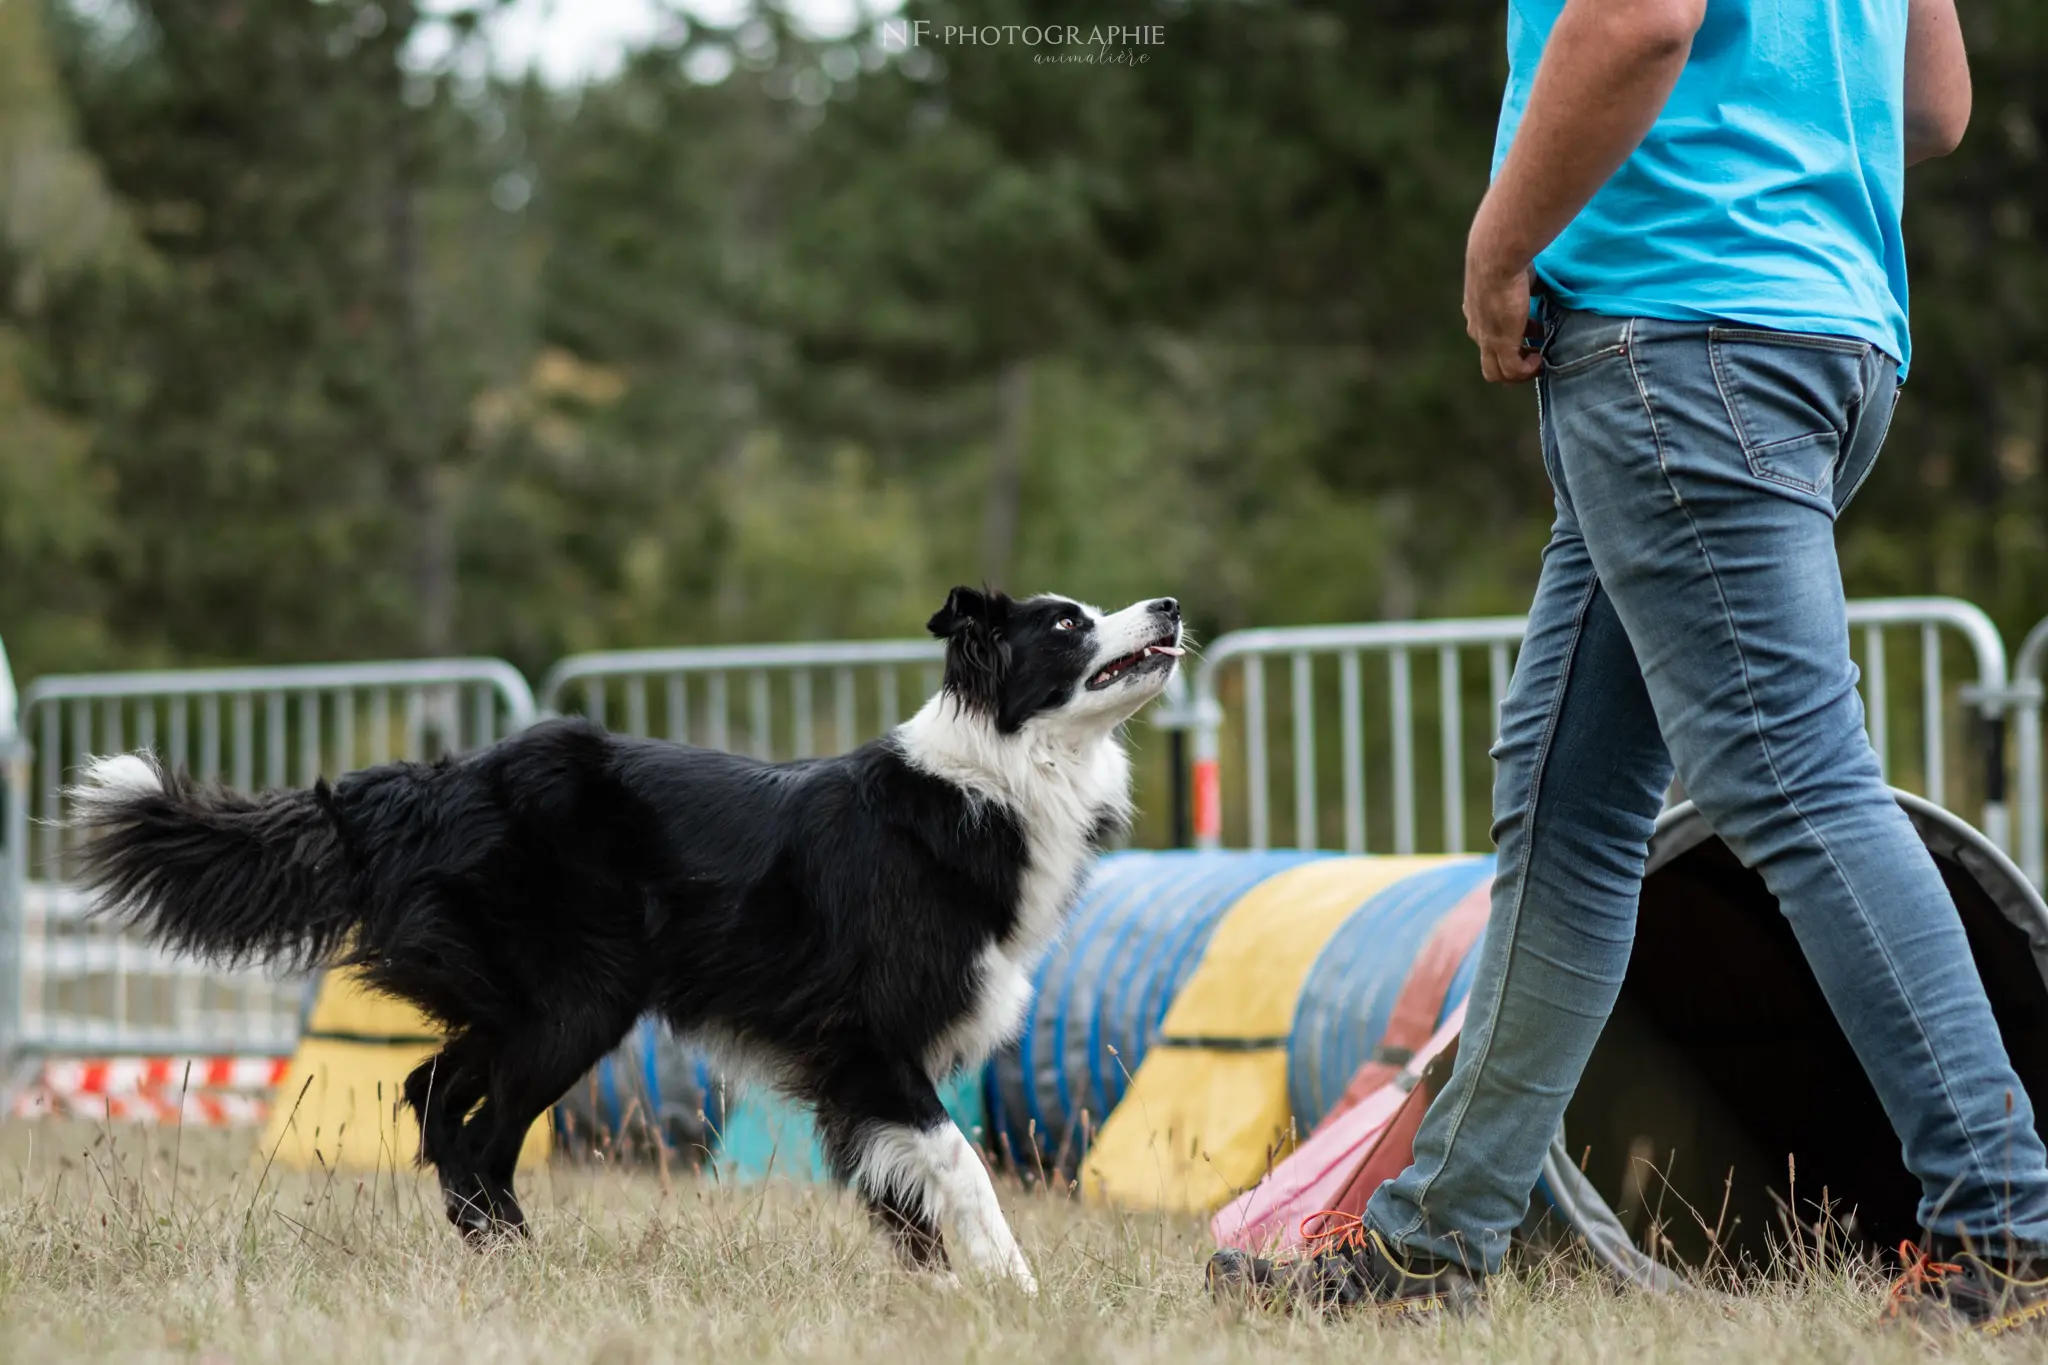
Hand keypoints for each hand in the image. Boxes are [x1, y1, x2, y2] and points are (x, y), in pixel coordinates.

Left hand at [1463, 233, 1541, 384]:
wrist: (1496, 259)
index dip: (1512, 340)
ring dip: (1521, 372)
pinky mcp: (1500, 343)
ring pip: (1498, 373)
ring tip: (1539, 358)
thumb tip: (1537, 286)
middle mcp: (1478, 330)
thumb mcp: (1513, 276)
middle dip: (1514, 363)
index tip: (1534, 331)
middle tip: (1536, 353)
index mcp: (1476, 314)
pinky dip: (1528, 370)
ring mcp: (1487, 340)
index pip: (1489, 340)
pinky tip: (1540, 358)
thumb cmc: (1507, 259)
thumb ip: (1522, 286)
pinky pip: (1513, 371)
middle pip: (1490, 364)